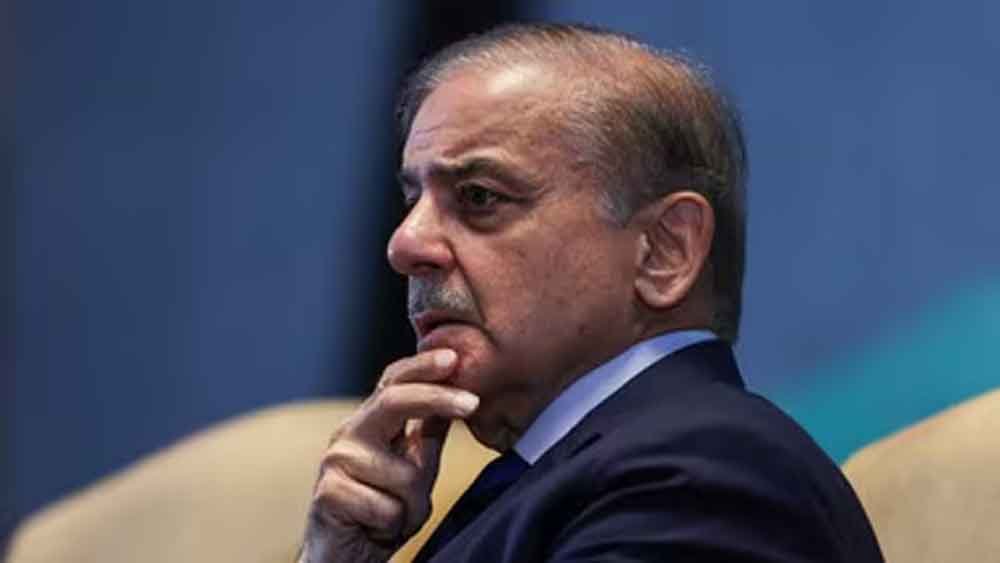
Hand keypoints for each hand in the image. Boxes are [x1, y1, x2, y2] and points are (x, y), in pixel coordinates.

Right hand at [299, 349, 478, 562]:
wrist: (345, 556)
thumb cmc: (381, 510)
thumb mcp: (414, 468)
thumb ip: (428, 433)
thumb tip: (456, 392)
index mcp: (370, 423)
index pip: (394, 382)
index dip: (422, 366)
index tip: (454, 358)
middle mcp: (349, 435)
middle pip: (393, 401)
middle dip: (435, 398)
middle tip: (471, 403)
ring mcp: (336, 463)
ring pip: (404, 475)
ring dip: (412, 505)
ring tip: (394, 515)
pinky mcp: (328, 494)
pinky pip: (387, 508)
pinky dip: (393, 525)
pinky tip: (375, 527)